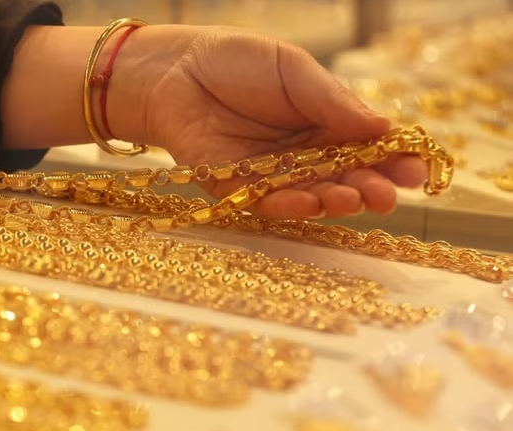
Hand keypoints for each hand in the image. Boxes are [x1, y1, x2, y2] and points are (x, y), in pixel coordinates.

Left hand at [125, 27, 426, 218]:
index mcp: (325, 122)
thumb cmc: (237, 61)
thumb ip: (332, 101)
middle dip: (369, 189)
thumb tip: (384, 127)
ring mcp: (273, 174)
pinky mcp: (238, 189)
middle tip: (387, 196)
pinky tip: (308, 202)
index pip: (368, 147)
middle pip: (345, 179)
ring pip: (311, 197)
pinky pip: (268, 204)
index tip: (416, 171)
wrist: (175, 70)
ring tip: (353, 198)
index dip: (393, 161)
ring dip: (334, 201)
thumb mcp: (293, 70)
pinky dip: (288, 206)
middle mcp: (304, 155)